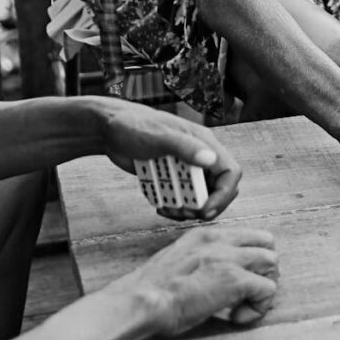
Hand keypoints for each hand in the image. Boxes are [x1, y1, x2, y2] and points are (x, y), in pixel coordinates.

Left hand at [95, 98, 241, 220]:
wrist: (109, 130)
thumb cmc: (133, 126)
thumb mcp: (159, 137)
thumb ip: (184, 148)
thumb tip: (210, 159)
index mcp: (204, 143)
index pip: (230, 172)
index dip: (224, 195)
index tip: (205, 211)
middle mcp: (199, 156)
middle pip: (218, 189)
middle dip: (205, 206)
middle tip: (184, 212)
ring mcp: (186, 167)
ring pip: (201, 196)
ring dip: (188, 209)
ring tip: (166, 208)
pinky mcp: (173, 176)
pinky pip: (183, 197)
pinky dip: (175, 206)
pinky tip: (159, 205)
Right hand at [107, 228, 278, 337]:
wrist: (142, 300)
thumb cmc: (151, 288)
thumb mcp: (177, 259)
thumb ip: (198, 259)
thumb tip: (209, 274)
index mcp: (205, 235)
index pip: (246, 235)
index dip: (249, 258)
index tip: (239, 276)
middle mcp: (220, 241)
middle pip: (265, 243)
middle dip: (263, 268)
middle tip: (249, 289)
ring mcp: (230, 258)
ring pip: (271, 262)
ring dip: (263, 285)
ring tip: (243, 303)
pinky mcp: (236, 280)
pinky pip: (268, 289)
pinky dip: (258, 306)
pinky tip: (238, 316)